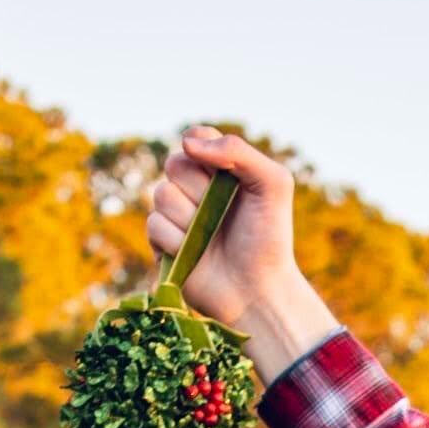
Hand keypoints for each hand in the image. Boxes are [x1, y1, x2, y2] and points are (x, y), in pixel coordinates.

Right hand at [147, 127, 336, 383]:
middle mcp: (195, 188)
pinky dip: (179, 241)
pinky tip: (198, 255)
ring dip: (191, 219)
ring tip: (212, 239)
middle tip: (224, 213)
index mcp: (221, 169)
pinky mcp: (162, 242)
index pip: (196, 137)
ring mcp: (176, 215)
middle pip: (175, 164)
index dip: (202, 148)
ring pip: (162, 195)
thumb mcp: (273, 184)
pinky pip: (155, 225)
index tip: (223, 171)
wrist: (257, 291)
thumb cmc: (269, 238)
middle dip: (201, 188)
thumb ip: (239, 151)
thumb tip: (187, 142)